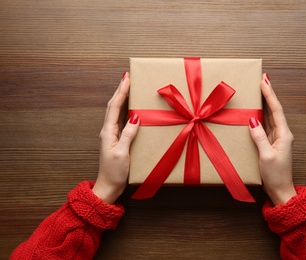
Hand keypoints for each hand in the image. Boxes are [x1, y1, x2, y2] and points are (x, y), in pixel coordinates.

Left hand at [92, 72, 139, 203]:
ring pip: (117, 112)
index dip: (121, 91)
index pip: (114, 107)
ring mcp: (113, 135)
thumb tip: (135, 117)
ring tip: (130, 87)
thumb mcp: (121, 153)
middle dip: (120, 90)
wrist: (108, 186)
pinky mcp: (118, 140)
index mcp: (108, 132)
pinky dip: (126, 110)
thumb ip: (127, 135)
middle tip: (127, 77)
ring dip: (122, 98)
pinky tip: (132, 108)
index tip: (126, 78)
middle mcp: (108, 130)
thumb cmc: (114, 172)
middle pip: (114, 106)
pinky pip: (122, 121)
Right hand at [249, 74, 295, 205]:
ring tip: (259, 90)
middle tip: (263, 79)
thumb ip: (260, 137)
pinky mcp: (270, 144)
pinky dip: (261, 116)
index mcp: (284, 135)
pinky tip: (255, 111)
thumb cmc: (275, 175)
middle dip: (268, 94)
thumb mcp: (266, 156)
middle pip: (274, 110)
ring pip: (270, 116)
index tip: (264, 81)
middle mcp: (282, 134)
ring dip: (265, 103)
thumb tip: (253, 119)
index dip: (270, 95)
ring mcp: (276, 139)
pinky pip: (265, 126)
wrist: (280, 191)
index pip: (276, 110)